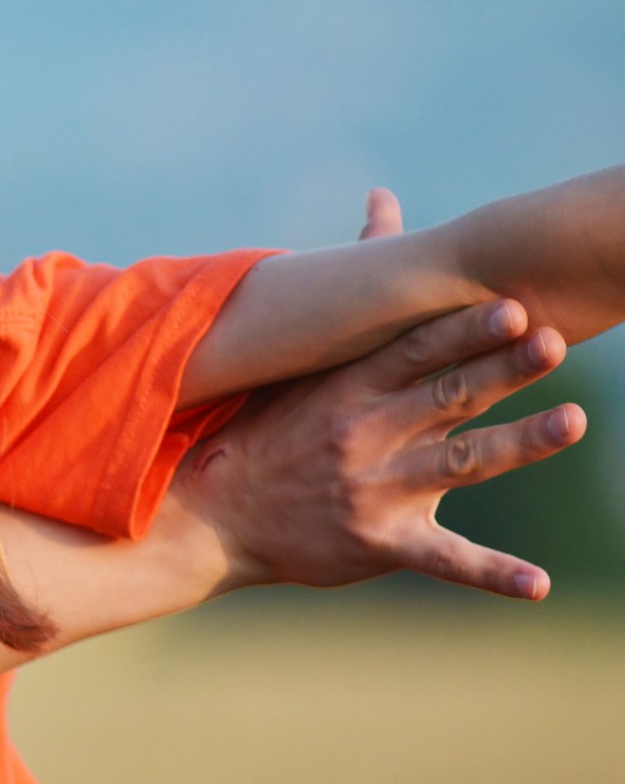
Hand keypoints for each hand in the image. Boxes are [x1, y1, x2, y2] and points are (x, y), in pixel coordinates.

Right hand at [177, 297, 584, 596]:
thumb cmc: (267, 429)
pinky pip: (445, 559)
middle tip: (551, 343)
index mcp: (347, 390)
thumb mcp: (302, 357)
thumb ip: (356, 280)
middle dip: (498, 371)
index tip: (511, 304)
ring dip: (518, 445)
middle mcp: (363, 437)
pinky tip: (539, 584)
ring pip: (457, 464)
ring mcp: (374, 492)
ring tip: (573, 423)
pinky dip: (494, 574)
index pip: (410, 351)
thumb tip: (384, 199)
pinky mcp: (381, 545)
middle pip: (443, 397)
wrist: (212, 518)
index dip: (460, 329)